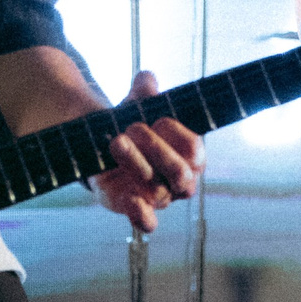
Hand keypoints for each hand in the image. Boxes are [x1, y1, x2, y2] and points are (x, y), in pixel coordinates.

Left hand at [91, 70, 204, 232]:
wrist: (106, 144)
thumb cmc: (134, 123)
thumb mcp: (137, 105)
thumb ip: (143, 92)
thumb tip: (146, 78)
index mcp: (190, 154)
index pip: (194, 148)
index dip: (177, 133)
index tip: (158, 118)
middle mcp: (180, 179)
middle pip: (181, 173)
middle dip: (157, 149)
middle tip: (132, 127)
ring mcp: (158, 196)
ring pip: (158, 190)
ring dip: (137, 165)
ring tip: (116, 141)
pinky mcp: (134, 207)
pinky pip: (146, 222)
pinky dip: (142, 215)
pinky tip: (132, 201)